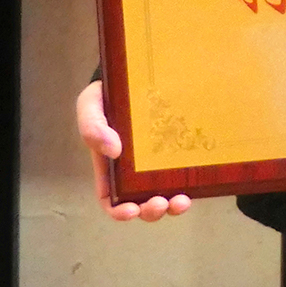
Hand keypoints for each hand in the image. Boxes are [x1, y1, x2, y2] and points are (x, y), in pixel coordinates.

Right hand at [77, 80, 191, 221]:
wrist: (133, 75)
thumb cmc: (105, 96)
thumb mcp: (90, 107)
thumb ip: (93, 127)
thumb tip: (113, 150)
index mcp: (110, 167)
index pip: (111, 200)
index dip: (120, 212)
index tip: (130, 211)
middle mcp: (134, 171)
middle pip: (141, 203)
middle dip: (151, 211)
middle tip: (160, 203)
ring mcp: (157, 162)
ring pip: (165, 195)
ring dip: (172, 206)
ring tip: (181, 201)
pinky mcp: (177, 150)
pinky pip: (184, 175)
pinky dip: (189, 186)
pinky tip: (195, 185)